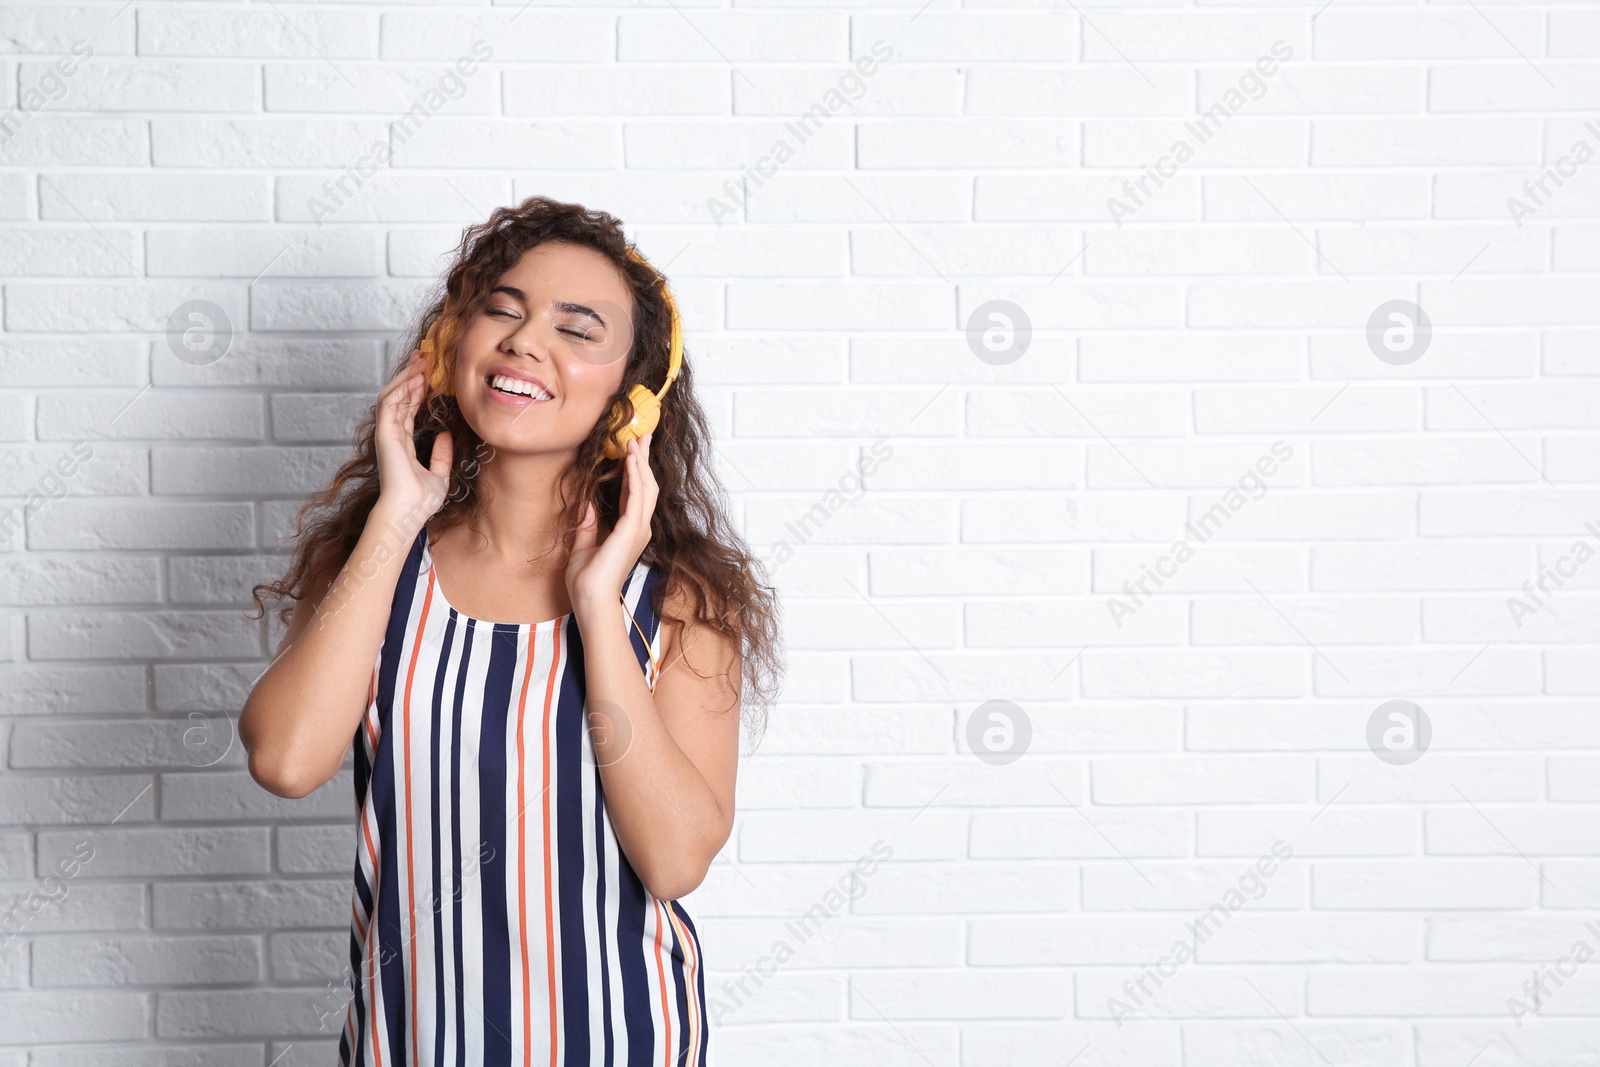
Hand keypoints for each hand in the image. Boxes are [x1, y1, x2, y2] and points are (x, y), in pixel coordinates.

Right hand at [374, 349, 452, 526]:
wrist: (409, 511)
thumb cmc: (420, 501)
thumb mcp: (439, 475)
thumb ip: (442, 455)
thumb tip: (446, 435)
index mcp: (402, 444)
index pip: (407, 410)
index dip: (417, 392)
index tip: (429, 377)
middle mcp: (392, 436)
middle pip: (399, 398)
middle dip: (410, 377)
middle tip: (424, 360)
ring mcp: (387, 434)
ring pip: (392, 395)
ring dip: (406, 377)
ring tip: (421, 362)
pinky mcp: (385, 433)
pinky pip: (390, 402)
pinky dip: (401, 387)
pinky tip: (416, 377)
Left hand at [567, 432, 657, 612]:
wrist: (591, 601)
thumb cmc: (587, 582)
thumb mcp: (584, 547)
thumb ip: (588, 525)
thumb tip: (587, 504)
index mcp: (630, 532)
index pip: (634, 494)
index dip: (635, 471)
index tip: (633, 449)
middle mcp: (639, 528)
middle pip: (646, 486)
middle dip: (644, 460)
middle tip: (643, 436)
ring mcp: (638, 528)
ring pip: (645, 486)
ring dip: (640, 461)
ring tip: (636, 439)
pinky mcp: (631, 529)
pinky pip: (636, 495)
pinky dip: (634, 475)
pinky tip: (630, 459)